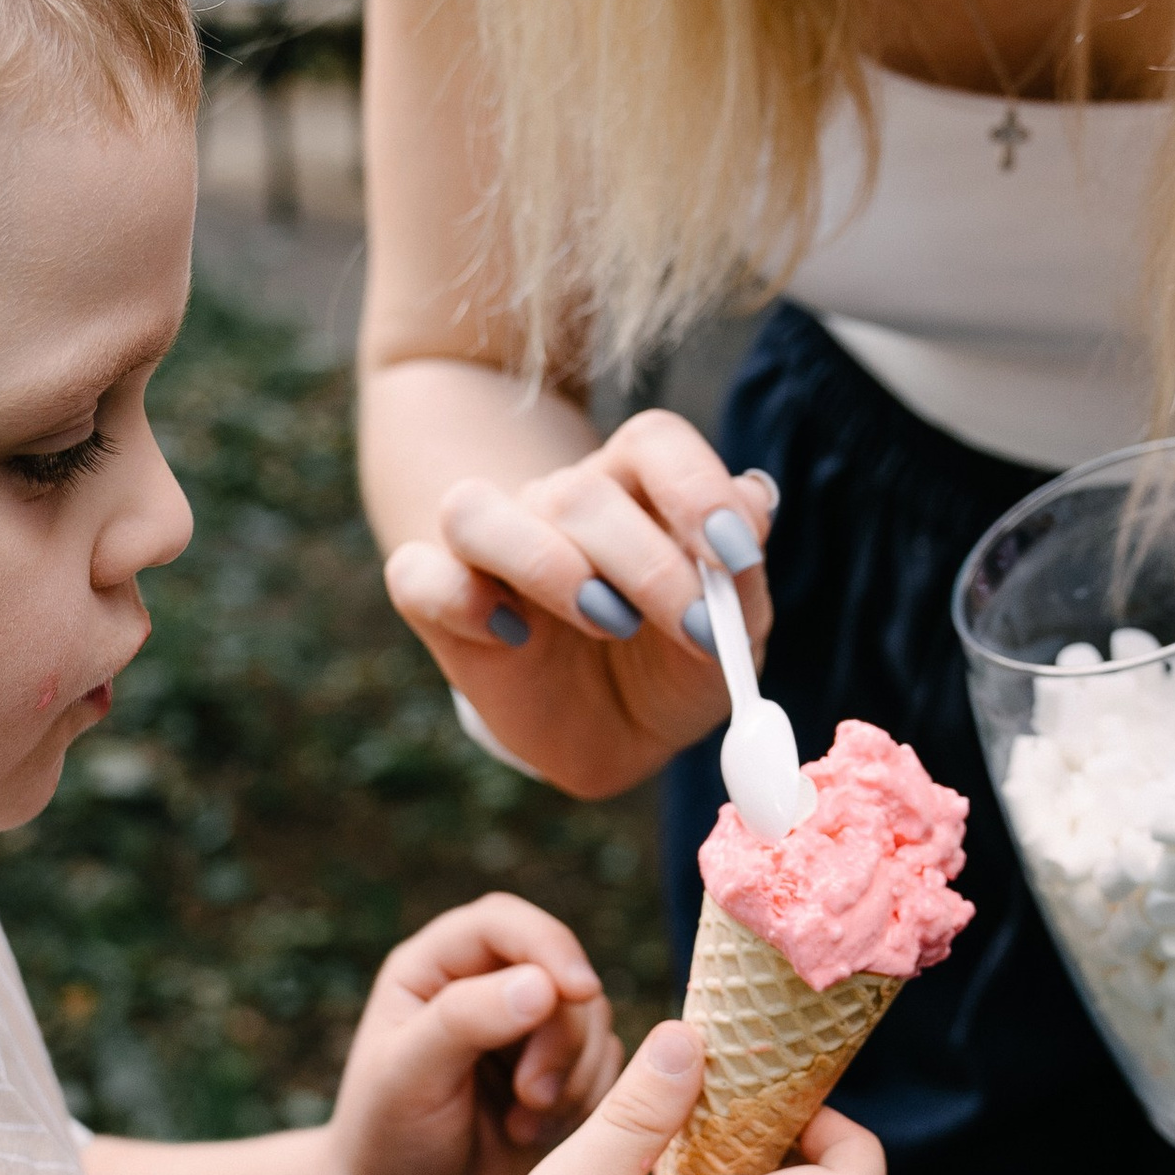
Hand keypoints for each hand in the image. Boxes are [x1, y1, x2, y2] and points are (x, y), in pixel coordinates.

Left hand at [329, 895, 622, 1174]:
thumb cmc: (383, 1139)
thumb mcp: (408, 1077)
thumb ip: (465, 1020)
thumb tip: (543, 985)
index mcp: (437, 967)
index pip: (505, 924)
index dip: (548, 947)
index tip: (577, 990)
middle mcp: (487, 987)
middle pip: (562, 975)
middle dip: (561, 1038)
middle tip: (533, 1095)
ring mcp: (527, 1031)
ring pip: (593, 1022)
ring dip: (573, 1077)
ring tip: (523, 1124)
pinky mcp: (559, 1076)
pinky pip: (606, 1068)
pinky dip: (585, 1102)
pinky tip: (534, 1135)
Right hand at [383, 412, 778, 797]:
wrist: (615, 732)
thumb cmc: (673, 665)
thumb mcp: (731, 634)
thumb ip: (741, 575)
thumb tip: (754, 499)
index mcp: (636, 489)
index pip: (654, 442)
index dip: (696, 486)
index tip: (734, 553)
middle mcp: (558, 503)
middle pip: (580, 491)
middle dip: (646, 564)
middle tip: (694, 628)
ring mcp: (490, 547)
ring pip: (476, 510)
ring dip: (547, 565)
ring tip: (608, 622)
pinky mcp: (438, 600)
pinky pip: (419, 574)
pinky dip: (461, 599)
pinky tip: (516, 638)